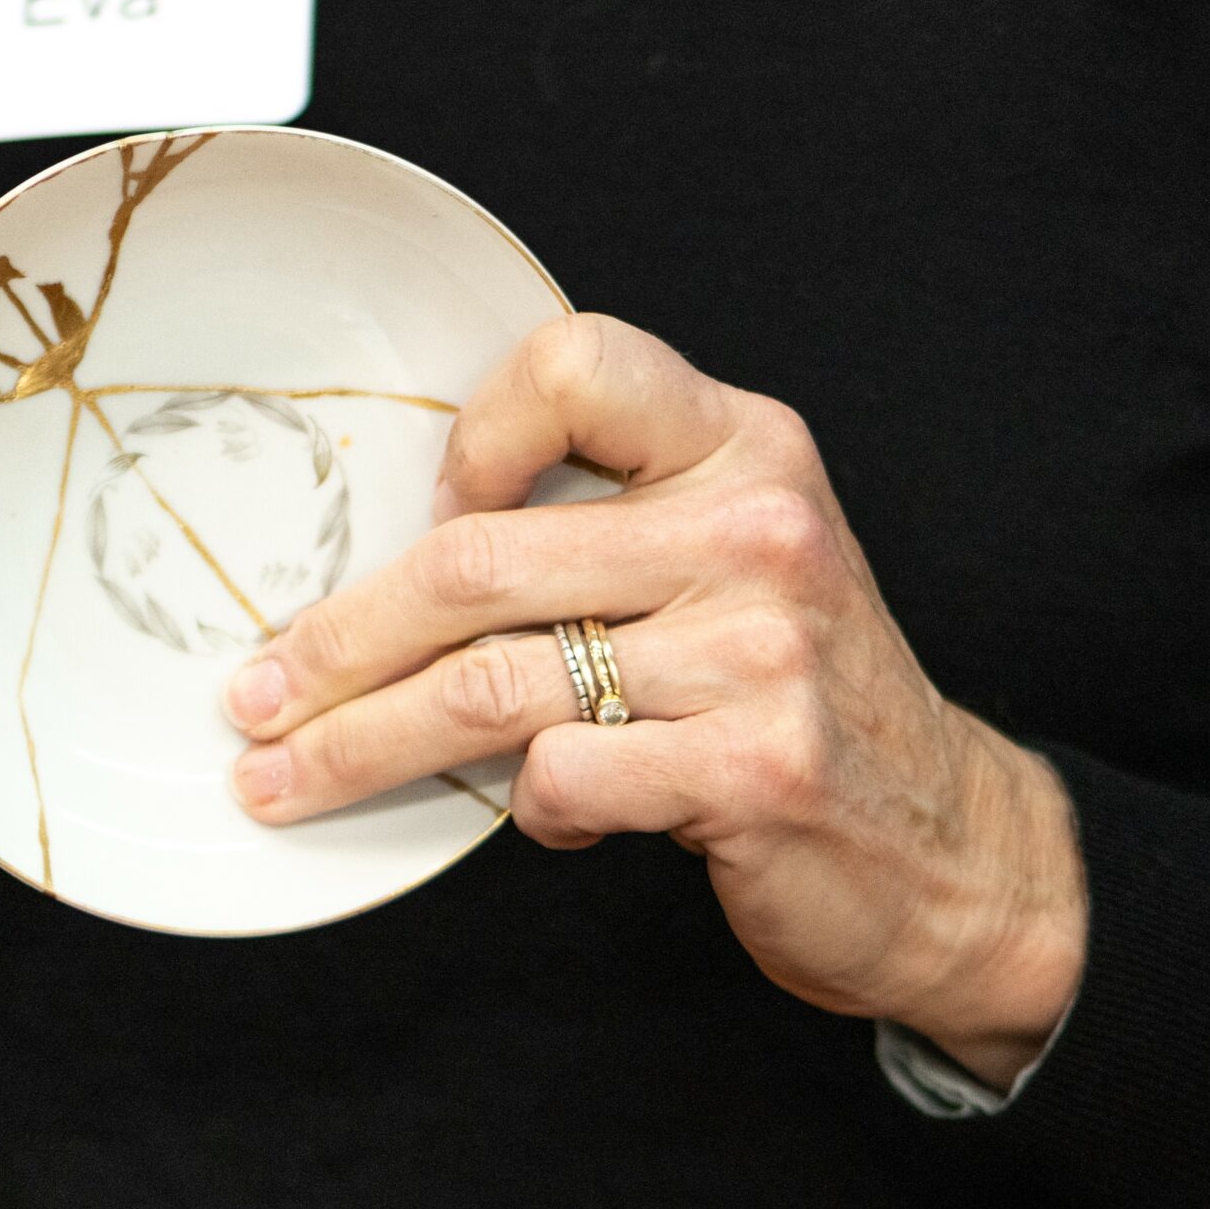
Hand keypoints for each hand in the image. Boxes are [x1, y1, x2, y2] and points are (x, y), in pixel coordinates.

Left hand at [220, 314, 1086, 1087]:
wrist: (953, 847)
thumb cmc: (803, 700)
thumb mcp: (738, 567)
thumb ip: (613, 530)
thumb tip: (401, 562)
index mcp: (745, 447)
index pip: (576, 361)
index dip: (472, 434)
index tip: (427, 519)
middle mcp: (758, 528)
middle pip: (478, 559)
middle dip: (336, 640)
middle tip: (256, 693)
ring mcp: (762, 649)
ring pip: (493, 684)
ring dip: (362, 743)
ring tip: (285, 777)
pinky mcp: (755, 767)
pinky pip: (565, 776)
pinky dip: (529, 808)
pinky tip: (551, 815)